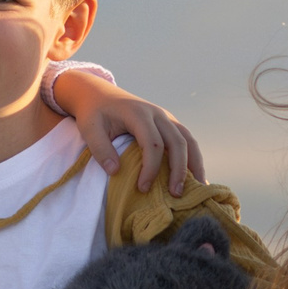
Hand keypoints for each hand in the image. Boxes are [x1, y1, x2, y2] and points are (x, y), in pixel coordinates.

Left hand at [55, 71, 203, 195]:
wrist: (98, 93)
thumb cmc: (93, 113)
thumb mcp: (89, 129)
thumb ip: (100, 149)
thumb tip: (115, 172)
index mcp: (138, 114)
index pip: (153, 143)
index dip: (151, 168)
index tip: (143, 188)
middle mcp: (157, 114)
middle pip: (177, 142)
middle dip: (179, 170)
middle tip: (176, 195)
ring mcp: (165, 117)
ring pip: (188, 139)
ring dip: (194, 164)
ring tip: (198, 188)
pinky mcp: (168, 123)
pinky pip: (186, 139)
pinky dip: (193, 158)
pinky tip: (194, 176)